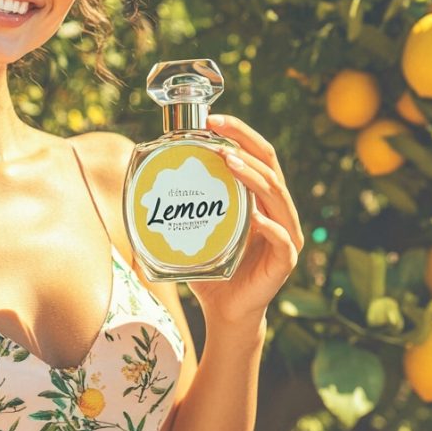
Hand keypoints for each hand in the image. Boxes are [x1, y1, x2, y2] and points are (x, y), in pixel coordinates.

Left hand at [184, 114, 303, 325]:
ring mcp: (287, 234)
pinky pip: (281, 238)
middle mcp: (279, 210)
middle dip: (245, 143)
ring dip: (253, 176)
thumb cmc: (212, 270)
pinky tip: (254, 217)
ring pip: (277, 196)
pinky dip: (268, 226)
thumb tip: (144, 182)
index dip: (240, 132)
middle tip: (217, 132)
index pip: (258, 154)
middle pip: (270, 166)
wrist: (226, 312)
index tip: (212, 119)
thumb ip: (185, 206)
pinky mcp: (286, 260)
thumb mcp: (197, 230)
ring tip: (228, 161)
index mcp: (262, 197)